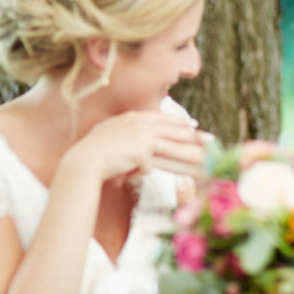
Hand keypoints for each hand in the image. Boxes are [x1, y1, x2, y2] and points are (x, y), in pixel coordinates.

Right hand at [64, 111, 207, 182]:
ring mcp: (143, 137)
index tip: (192, 125)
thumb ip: (125, 131)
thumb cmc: (92, 150)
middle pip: (173, 131)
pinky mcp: (143, 152)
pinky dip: (137, 173)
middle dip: (193, 136)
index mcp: (133, 117)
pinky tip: (124, 176)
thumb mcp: (109, 132)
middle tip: (210, 140)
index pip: (162, 118)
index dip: (179, 122)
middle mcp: (141, 124)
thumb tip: (138, 140)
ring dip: (191, 155)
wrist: (83, 160)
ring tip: (206, 160)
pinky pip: (148, 166)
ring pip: (173, 148)